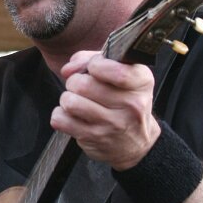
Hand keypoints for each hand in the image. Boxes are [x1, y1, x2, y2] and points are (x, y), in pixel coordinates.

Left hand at [51, 51, 159, 168]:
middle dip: (75, 81)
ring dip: (67, 98)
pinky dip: (60, 115)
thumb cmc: (124, 101)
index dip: (95, 64)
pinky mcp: (93, 138)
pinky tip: (73, 116)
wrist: (135, 142)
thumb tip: (68, 69)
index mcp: (141, 83)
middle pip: (83, 84)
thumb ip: (93, 59)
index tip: (93, 67)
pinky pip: (60, 119)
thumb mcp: (121, 73)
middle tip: (81, 87)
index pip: (115, 71)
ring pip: (70, 102)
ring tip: (77, 101)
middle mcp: (131, 105)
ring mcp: (112, 125)